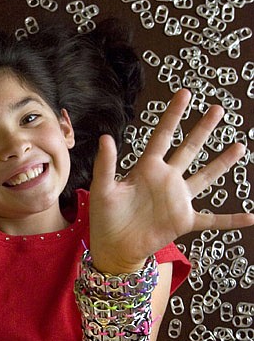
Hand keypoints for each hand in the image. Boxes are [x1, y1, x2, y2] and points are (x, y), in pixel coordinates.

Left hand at [89, 88, 253, 272]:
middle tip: (218, 109)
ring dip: (222, 163)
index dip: (173, 115)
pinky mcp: (183, 221)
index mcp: (146, 168)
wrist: (113, 247)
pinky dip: (231, 220)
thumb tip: (105, 137)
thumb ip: (106, 165)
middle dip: (203, 129)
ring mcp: (177, 200)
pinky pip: (212, 220)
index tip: (185, 93)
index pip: (163, 136)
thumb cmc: (105, 218)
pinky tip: (251, 217)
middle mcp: (166, 179)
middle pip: (189, 149)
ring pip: (204, 177)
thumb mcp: (102, 189)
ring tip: (239, 147)